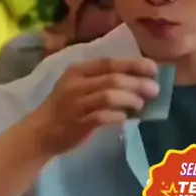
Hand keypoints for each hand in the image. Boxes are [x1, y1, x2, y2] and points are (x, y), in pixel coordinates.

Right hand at [28, 57, 159, 156]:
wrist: (40, 132)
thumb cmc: (66, 108)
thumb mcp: (79, 87)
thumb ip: (103, 82)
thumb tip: (139, 82)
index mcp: (78, 71)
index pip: (109, 62)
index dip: (133, 64)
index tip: (153, 69)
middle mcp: (76, 84)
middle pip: (113, 78)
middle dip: (138, 83)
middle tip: (155, 89)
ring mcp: (76, 104)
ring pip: (109, 96)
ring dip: (130, 99)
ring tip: (141, 104)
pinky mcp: (78, 123)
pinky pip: (103, 117)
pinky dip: (118, 116)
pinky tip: (126, 118)